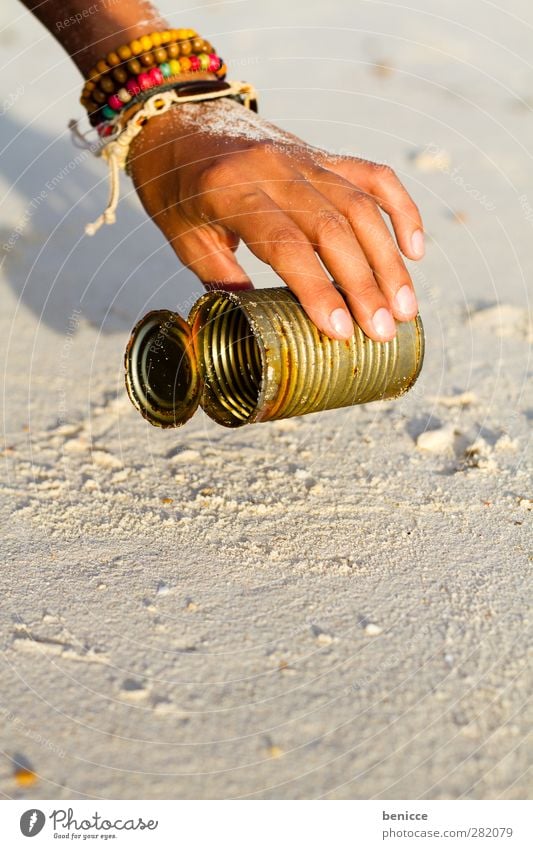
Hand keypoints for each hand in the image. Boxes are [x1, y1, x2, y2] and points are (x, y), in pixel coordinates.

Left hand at [128, 98, 423, 340]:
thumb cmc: (175, 189)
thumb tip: (261, 330)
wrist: (178, 120)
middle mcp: (274, 169)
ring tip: (404, 307)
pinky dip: (400, 209)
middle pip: (333, 228)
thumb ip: (224, 281)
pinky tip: (415, 248)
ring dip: (388, 260)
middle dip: (363, 284)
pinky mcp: (323, 155)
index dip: (315, 289)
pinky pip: (373, 176)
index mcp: (230, 191)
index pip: (284, 243)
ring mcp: (304, 158)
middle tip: (382, 331)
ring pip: (360, 206)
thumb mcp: (184, 239)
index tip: (340, 331)